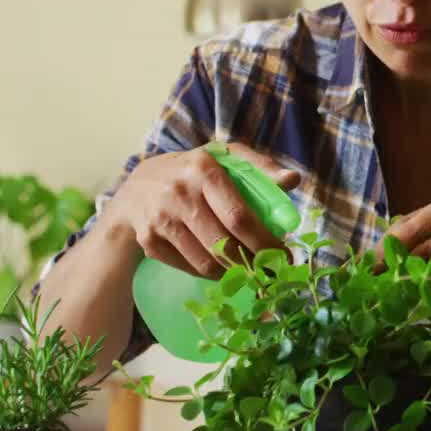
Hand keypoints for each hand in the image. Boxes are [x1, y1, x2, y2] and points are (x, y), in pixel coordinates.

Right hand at [99, 143, 300, 279]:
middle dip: (254, 263)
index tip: (285, 256)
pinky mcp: (149, 241)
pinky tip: (223, 266)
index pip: (239, 216)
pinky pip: (190, 268)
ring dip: (234, 271)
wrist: (137, 187)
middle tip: (272, 271)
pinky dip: (211, 272)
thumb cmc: (195, 171)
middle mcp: (179, 194)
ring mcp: (161, 220)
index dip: (265, 242)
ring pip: (207, 262)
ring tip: (250, 269)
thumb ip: (261, 167)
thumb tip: (293, 179)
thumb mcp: (226, 158)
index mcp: (204, 170)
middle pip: (224, 244)